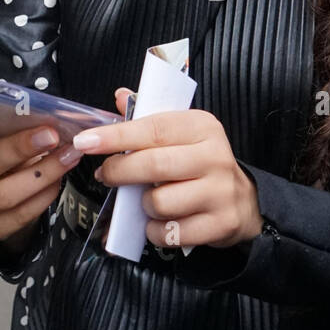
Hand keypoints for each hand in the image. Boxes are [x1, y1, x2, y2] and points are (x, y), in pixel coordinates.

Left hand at [73, 93, 261, 247]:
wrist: (244, 201)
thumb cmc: (200, 163)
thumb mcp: (182, 134)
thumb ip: (148, 117)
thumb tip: (120, 96)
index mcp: (202, 127)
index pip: (152, 129)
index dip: (115, 136)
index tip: (86, 142)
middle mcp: (215, 156)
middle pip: (153, 165)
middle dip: (119, 172)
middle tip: (104, 175)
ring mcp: (220, 192)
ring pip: (159, 202)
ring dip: (143, 205)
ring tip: (147, 200)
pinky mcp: (220, 224)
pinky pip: (170, 233)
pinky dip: (155, 231)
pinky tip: (160, 222)